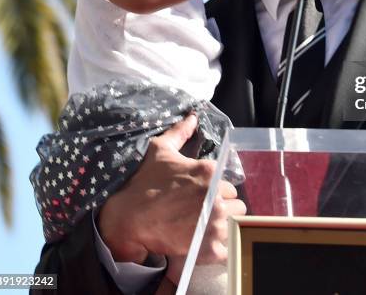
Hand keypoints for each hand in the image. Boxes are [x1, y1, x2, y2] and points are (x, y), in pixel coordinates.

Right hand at [98, 114, 245, 263]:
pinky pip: (228, 248)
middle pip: (237, 204)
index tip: (205, 195)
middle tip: (206, 212)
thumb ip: (180, 132)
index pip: (230, 185)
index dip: (218, 191)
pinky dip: (221, 248)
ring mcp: (214, 223)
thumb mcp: (160, 150)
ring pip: (235, 224)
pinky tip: (206, 243)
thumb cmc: (144, 184)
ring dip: (224, 226)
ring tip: (206, 228)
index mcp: (209, 173)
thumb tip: (192, 117)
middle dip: (224, 207)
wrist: (128, 220)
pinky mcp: (208, 247)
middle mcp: (216, 197)